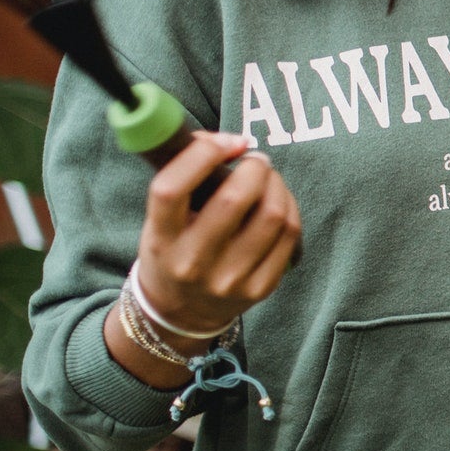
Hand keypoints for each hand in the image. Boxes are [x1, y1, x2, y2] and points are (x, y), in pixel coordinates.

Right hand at [136, 132, 300, 334]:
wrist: (182, 312)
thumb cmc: (174, 249)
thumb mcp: (159, 220)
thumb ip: (184, 178)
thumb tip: (224, 139)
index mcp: (160, 240)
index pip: (172, 188)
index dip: (202, 154)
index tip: (228, 142)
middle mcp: (192, 263)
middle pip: (235, 198)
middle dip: (254, 167)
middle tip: (254, 160)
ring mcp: (228, 280)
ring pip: (271, 214)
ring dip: (276, 184)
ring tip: (268, 179)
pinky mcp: (260, 288)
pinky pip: (289, 234)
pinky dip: (289, 207)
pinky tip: (278, 203)